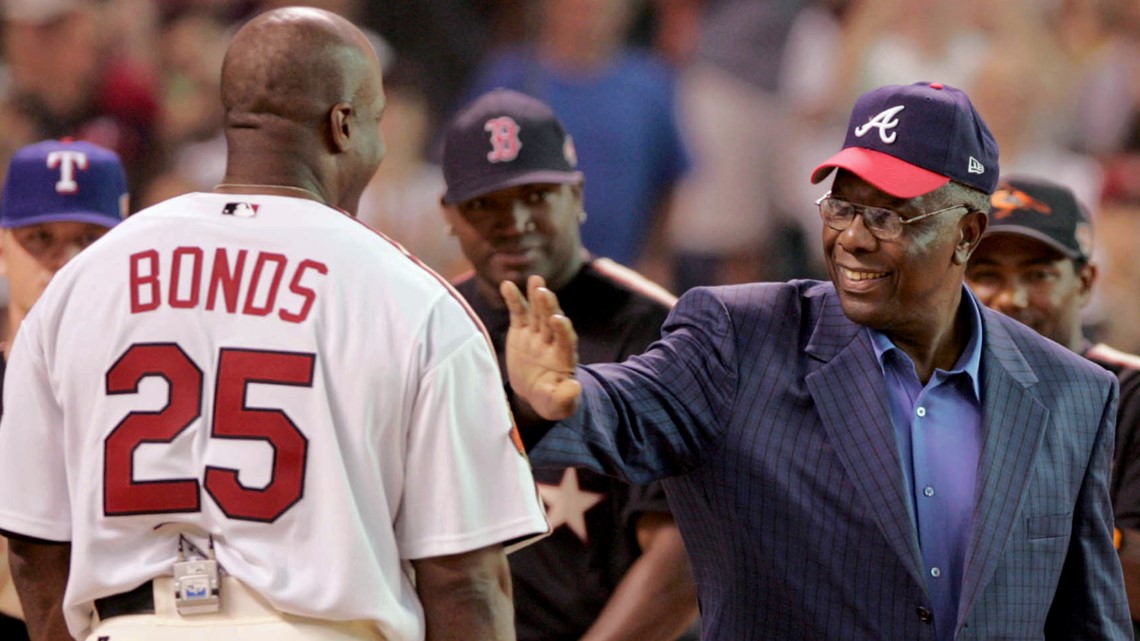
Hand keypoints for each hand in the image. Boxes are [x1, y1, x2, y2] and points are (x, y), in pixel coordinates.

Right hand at [501, 275, 581, 420]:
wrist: (536, 393)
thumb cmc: (551, 400)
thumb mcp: (559, 405)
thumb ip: (566, 397)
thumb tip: (575, 388)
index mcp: (564, 357)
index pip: (565, 340)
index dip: (562, 329)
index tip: (558, 319)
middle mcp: (552, 341)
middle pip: (551, 320)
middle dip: (548, 307)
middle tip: (543, 292)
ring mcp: (537, 334)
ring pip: (537, 312)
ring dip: (536, 295)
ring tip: (535, 280)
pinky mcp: (522, 331)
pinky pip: (518, 313)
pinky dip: (514, 299)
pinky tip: (507, 285)